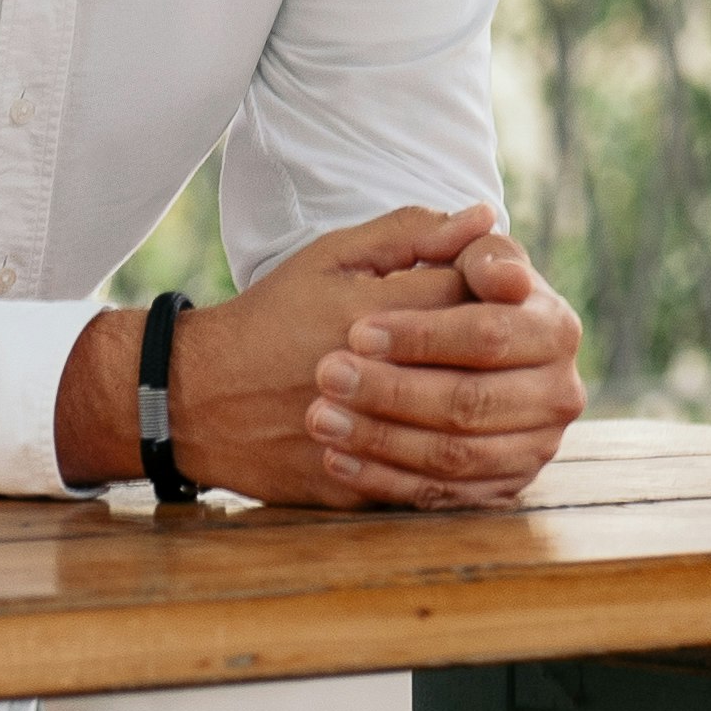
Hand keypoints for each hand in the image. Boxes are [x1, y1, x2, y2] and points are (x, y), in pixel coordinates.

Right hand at [59, 203, 588, 509]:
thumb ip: (412, 234)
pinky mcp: (353, 488)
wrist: (198, 398)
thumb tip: (485, 219)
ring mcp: (361, 441)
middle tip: (512, 358)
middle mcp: (369, 379)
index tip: (503, 296)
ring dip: (496, 426)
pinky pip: (432, 491)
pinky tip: (479, 453)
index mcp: (370, 312)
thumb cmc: (272, 316)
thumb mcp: (333, 256)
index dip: (501, 297)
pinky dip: (466, 477)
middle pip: (482, 379)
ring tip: (504, 406)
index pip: (476, 301)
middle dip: (504, 369)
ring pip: (467, 445)